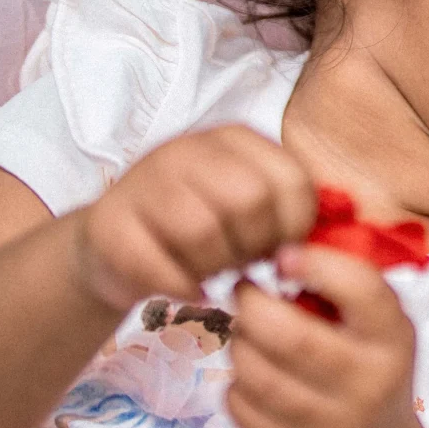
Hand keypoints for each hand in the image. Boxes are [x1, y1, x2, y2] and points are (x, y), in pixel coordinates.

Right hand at [71, 126, 316, 313]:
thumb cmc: (200, 229)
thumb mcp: (247, 206)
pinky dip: (180, 286)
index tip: (280, 247)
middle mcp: (189, 147)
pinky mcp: (108, 221)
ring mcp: (143, 179)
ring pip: (201, 230)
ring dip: (214, 266)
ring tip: (212, 270)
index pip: (291, 178)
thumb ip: (286, 210)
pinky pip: (156, 263)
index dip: (294, 225)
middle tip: (242, 262)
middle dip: (253, 245)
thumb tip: (320, 245)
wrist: (116, 245)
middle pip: (248, 200)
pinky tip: (186, 288)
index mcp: (234, 139)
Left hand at [227, 245, 421, 427]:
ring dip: (238, 346)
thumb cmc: (368, 365)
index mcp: (395, 337)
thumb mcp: (378, 324)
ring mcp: (336, 427)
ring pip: (258, 376)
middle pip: (292, 338)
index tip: (283, 255)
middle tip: (242, 292)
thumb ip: (345, 285)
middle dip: (252, 307)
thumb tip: (284, 237)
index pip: (361, 290)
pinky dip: (234, 387)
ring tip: (244, 334)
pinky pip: (242, 411)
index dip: (316, 265)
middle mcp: (373, 383)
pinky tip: (248, 378)